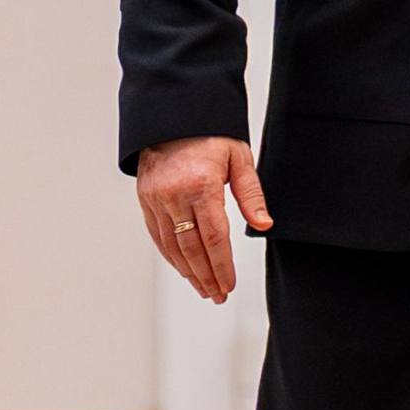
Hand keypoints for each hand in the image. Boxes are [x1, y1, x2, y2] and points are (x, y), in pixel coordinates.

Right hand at [135, 135, 269, 303]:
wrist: (173, 114)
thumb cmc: (210, 133)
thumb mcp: (239, 158)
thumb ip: (251, 195)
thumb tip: (263, 225)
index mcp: (201, 185)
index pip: (214, 237)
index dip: (222, 266)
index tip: (228, 284)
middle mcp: (175, 195)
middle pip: (191, 248)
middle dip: (206, 276)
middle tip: (217, 295)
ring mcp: (156, 198)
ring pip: (171, 245)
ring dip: (188, 271)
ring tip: (203, 288)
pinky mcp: (146, 198)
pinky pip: (158, 234)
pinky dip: (170, 255)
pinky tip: (183, 268)